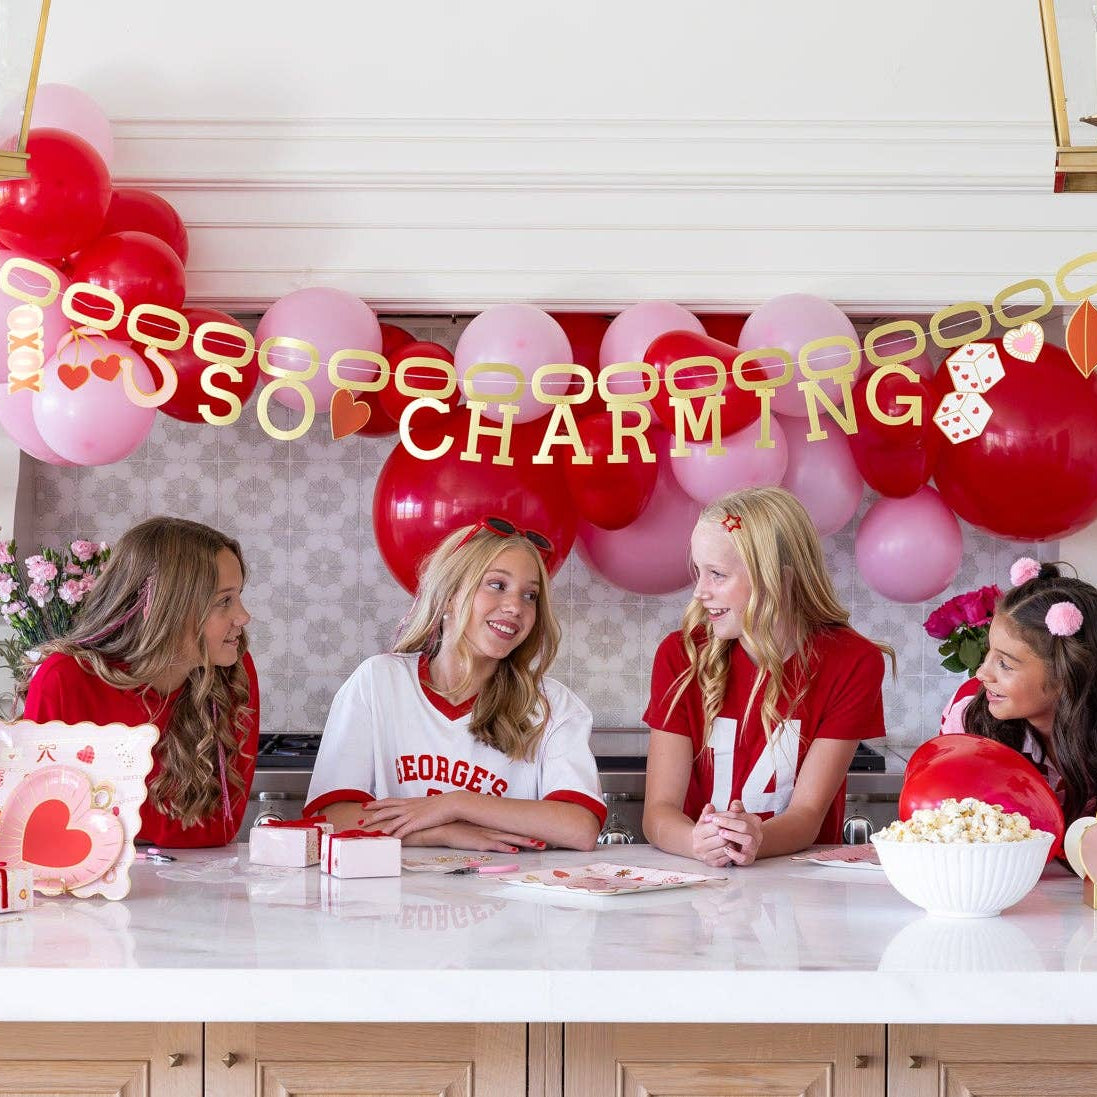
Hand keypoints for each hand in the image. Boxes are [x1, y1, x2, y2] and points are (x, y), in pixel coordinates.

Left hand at [360, 794, 461, 837]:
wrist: (452, 803)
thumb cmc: (443, 804)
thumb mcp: (428, 804)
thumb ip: (419, 808)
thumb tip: (416, 812)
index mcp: (410, 802)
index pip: (389, 801)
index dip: (377, 803)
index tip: (366, 805)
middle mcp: (408, 807)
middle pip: (385, 810)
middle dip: (372, 816)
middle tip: (360, 821)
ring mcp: (411, 814)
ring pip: (391, 820)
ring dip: (379, 827)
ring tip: (368, 832)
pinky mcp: (417, 822)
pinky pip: (402, 829)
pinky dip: (393, 834)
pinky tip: (387, 838)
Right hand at [407, 822, 544, 852]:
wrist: (438, 827)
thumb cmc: (454, 830)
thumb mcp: (472, 831)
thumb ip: (483, 833)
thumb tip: (494, 840)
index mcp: (491, 827)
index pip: (512, 829)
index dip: (528, 832)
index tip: (543, 834)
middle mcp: (491, 830)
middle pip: (515, 833)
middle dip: (532, 837)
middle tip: (548, 841)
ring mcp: (485, 835)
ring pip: (509, 839)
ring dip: (524, 843)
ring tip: (539, 845)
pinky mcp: (477, 842)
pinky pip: (493, 846)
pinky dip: (504, 848)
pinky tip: (514, 851)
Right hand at [691, 802, 734, 867]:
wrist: (694, 846)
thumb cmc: (703, 831)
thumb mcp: (704, 820)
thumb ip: (708, 812)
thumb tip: (710, 806)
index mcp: (698, 832)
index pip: (716, 827)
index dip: (726, 823)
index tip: (731, 822)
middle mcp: (699, 845)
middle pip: (722, 838)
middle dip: (730, 834)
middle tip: (736, 831)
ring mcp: (705, 856)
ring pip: (726, 849)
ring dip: (732, 843)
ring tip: (735, 839)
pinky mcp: (712, 864)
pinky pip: (726, 858)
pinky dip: (731, 853)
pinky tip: (732, 847)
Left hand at [709, 800, 762, 866]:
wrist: (744, 847)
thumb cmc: (736, 830)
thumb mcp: (733, 818)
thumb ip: (732, 811)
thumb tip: (728, 805)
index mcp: (754, 821)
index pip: (739, 815)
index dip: (724, 815)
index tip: (711, 816)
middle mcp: (757, 833)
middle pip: (745, 826)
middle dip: (728, 823)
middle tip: (715, 822)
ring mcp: (754, 846)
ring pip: (748, 840)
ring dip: (733, 836)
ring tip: (721, 833)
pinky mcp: (749, 858)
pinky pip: (744, 857)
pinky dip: (735, 854)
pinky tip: (725, 849)